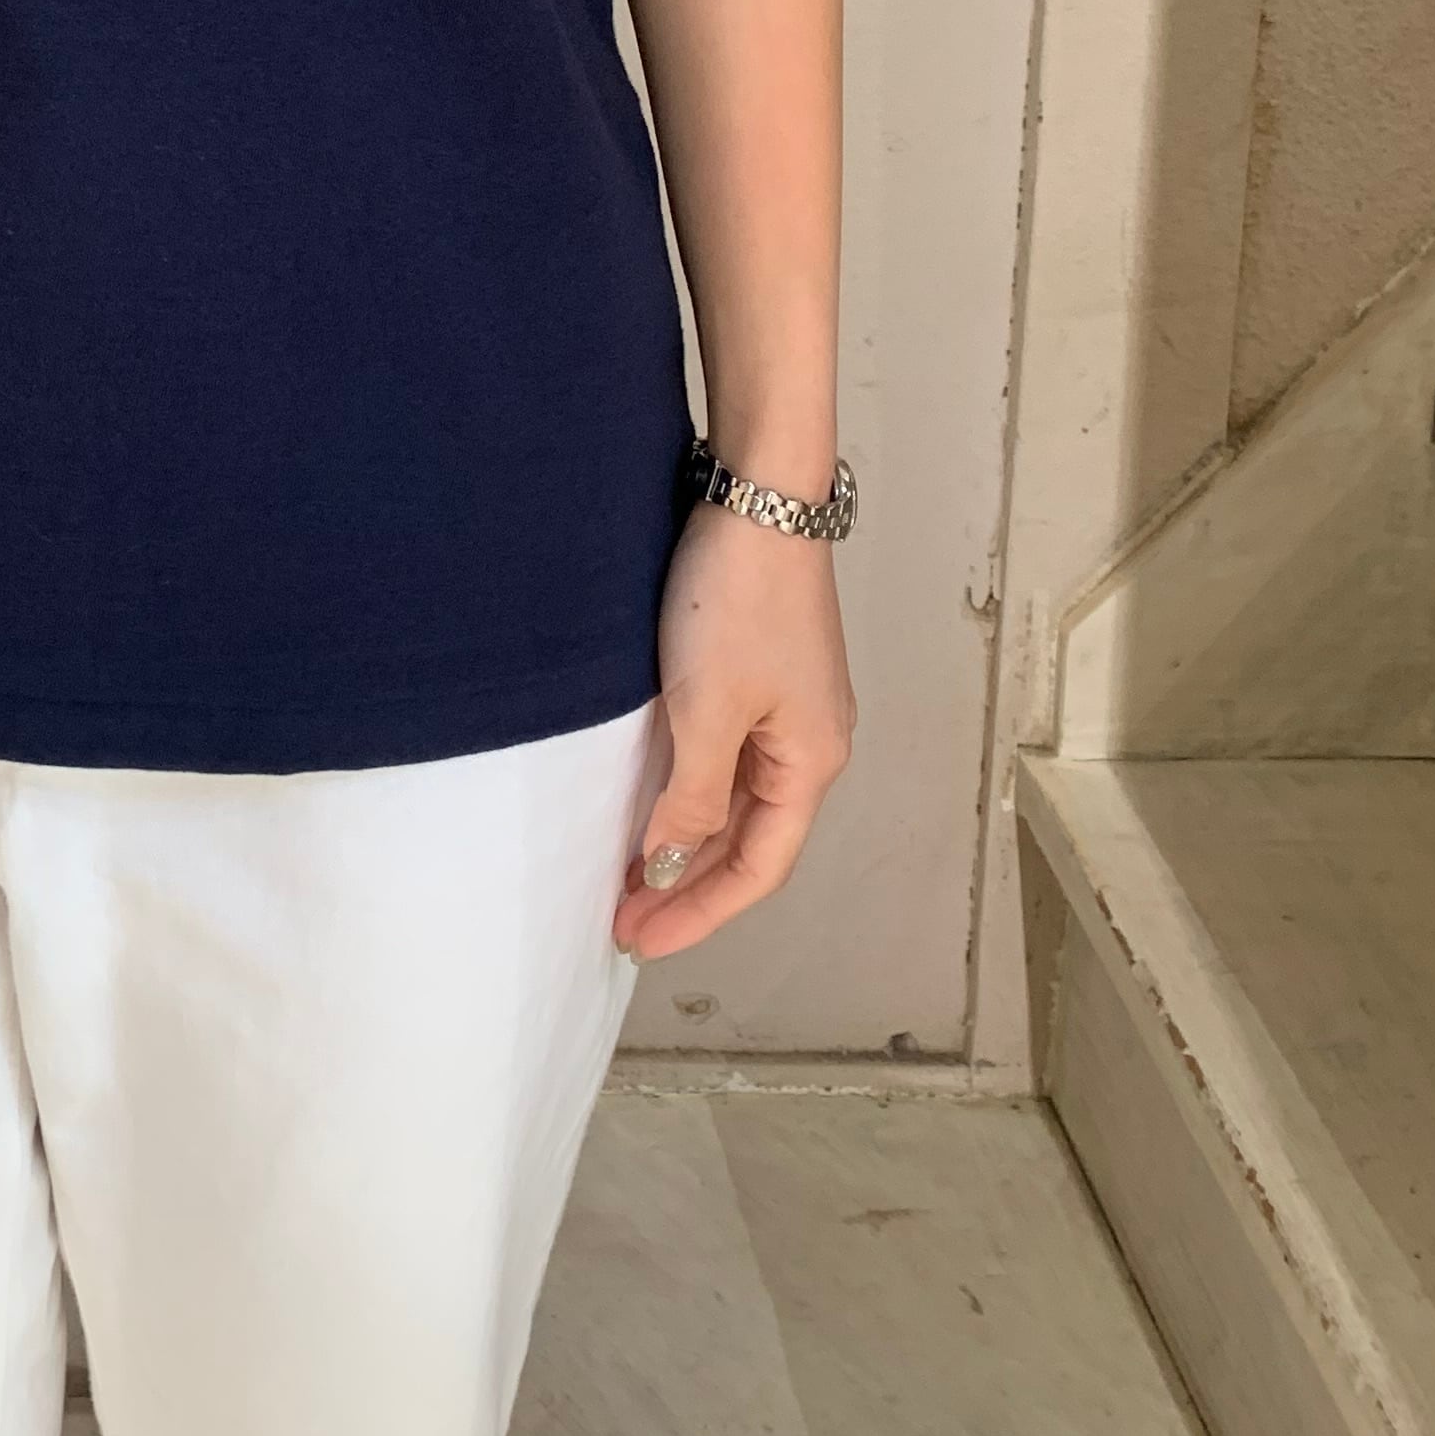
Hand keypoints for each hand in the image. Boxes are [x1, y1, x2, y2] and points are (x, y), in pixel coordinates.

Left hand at [615, 504, 854, 959]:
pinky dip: (689, 792)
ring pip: (736, 801)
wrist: (758, 497)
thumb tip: (672, 861)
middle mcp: (809, 744)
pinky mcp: (761, 673)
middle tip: (623, 918)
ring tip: (629, 874)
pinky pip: (727, 758)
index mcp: (811, 763)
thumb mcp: (707, 711)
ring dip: (686, 841)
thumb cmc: (738, 600)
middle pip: (750, 841)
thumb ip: (691, 796)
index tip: (639, 938)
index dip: (699, 910)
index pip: (758, 868)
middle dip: (688, 885)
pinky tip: (651, 802)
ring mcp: (788, 708)